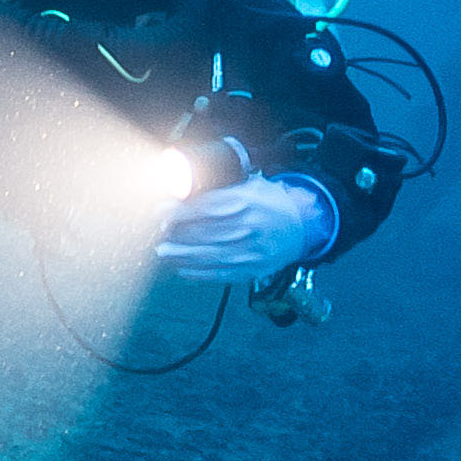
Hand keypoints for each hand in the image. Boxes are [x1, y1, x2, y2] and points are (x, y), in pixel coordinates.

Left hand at [155, 174, 338, 281]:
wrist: (303, 227)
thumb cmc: (271, 204)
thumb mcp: (249, 186)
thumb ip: (220, 188)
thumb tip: (182, 189)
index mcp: (246, 202)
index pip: (205, 207)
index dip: (179, 212)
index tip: (160, 212)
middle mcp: (248, 227)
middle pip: (203, 233)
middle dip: (176, 234)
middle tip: (158, 232)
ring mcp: (251, 251)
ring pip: (208, 256)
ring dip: (181, 255)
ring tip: (163, 252)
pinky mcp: (252, 270)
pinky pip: (220, 274)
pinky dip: (199, 273)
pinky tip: (183, 268)